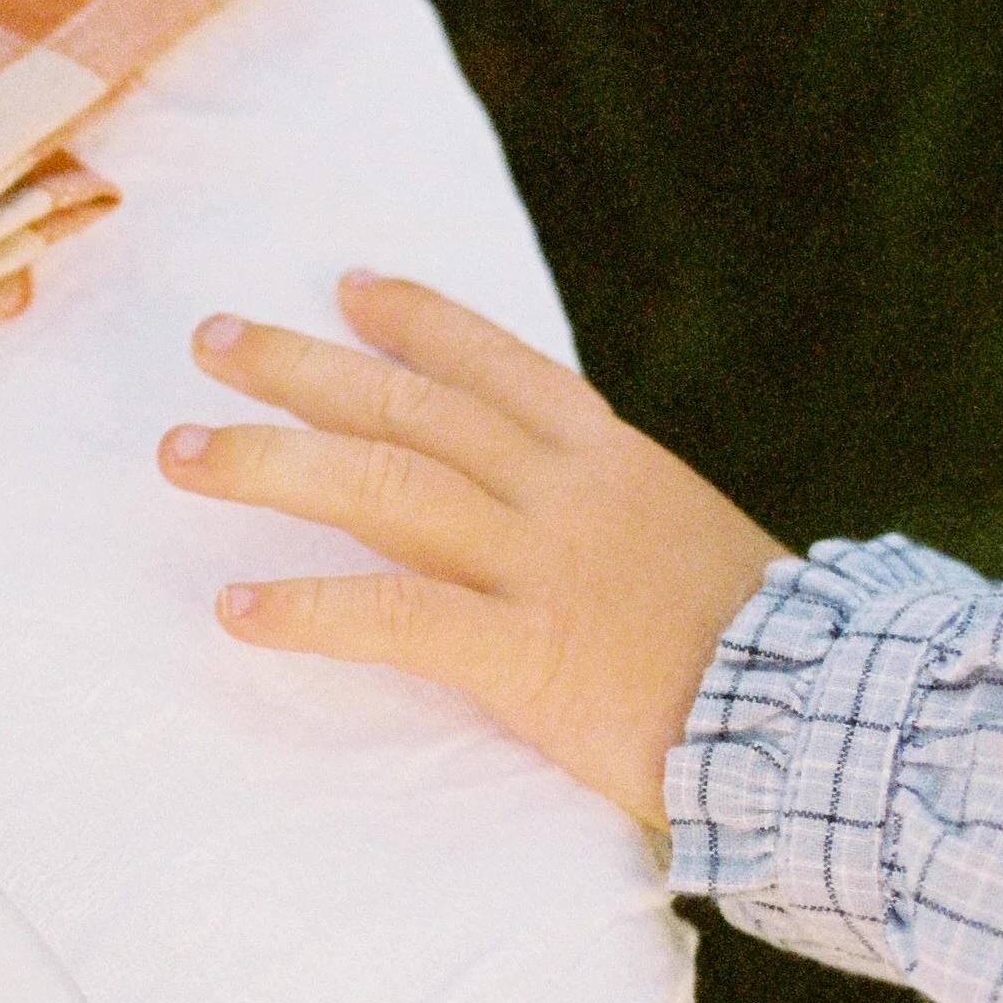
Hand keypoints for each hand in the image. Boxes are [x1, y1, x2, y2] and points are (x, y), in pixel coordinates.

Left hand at [158, 272, 784, 828]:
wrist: (824, 716)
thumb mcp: (689, 548)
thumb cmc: (765, 653)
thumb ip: (614, 523)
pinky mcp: (522, 652)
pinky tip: (235, 605)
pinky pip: (391, 616)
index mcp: (608, 460)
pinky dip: (307, 608)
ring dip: (266, 462)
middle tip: (211, 339)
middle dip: (300, 366)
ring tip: (178, 452)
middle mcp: (562, 492)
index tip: (345, 286)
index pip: (496, 363)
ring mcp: (538, 566)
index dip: (414, 319)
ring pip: (378, 486)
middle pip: (406, 405)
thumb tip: (562, 520)